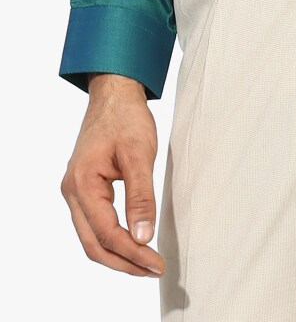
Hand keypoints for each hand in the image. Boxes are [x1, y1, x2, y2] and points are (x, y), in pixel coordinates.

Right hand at [61, 73, 164, 277]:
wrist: (114, 93)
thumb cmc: (126, 118)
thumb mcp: (140, 154)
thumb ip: (141, 197)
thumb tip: (144, 236)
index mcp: (82, 184)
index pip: (107, 233)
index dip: (132, 253)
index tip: (156, 263)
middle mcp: (72, 192)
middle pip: (93, 244)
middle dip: (123, 262)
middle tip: (152, 269)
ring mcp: (75, 191)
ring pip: (91, 237)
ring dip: (117, 254)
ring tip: (145, 262)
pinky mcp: (83, 188)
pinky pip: (93, 223)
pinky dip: (112, 239)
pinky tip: (132, 242)